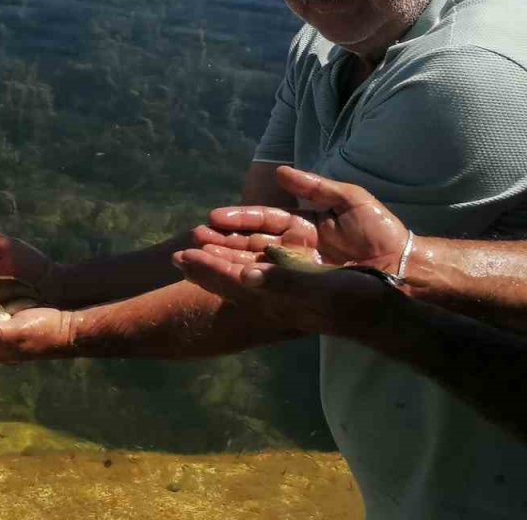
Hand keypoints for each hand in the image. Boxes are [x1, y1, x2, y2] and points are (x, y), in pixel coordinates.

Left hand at [174, 243, 395, 336]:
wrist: (387, 313)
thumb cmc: (356, 300)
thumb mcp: (321, 288)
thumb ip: (284, 281)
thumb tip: (245, 275)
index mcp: (277, 299)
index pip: (233, 282)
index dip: (206, 269)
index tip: (179, 256)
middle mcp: (276, 298)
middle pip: (231, 280)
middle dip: (205, 266)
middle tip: (175, 256)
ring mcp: (287, 294)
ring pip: (244, 274)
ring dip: (221, 261)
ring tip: (198, 248)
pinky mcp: (299, 286)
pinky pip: (262, 272)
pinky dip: (244, 261)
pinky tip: (239, 258)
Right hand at [191, 166, 410, 274]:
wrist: (406, 267)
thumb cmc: (382, 232)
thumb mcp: (349, 200)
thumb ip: (315, 187)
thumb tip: (282, 172)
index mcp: (301, 228)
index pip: (262, 221)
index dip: (238, 220)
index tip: (212, 218)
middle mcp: (294, 251)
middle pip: (248, 246)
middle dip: (218, 245)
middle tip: (191, 242)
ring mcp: (297, 272)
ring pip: (250, 267)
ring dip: (220, 264)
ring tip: (191, 260)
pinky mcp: (303, 291)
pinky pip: (267, 285)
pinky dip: (242, 282)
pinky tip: (221, 279)